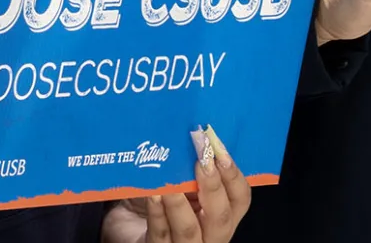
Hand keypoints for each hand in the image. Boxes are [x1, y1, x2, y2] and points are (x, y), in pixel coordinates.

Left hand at [101, 127, 250, 242]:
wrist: (130, 224)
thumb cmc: (161, 198)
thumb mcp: (182, 182)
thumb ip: (193, 169)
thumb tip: (197, 137)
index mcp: (222, 213)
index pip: (240, 198)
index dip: (233, 175)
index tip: (219, 151)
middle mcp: (209, 234)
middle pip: (221, 217)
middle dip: (212, 187)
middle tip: (201, 161)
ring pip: (189, 229)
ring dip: (179, 202)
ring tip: (170, 183)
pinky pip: (160, 233)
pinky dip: (157, 212)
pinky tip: (152, 194)